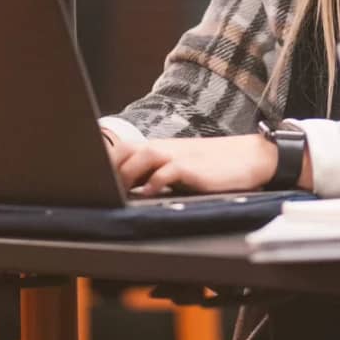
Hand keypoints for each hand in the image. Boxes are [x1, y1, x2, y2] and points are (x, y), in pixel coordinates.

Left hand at [108, 134, 277, 196]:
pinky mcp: (194, 168)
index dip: (106, 160)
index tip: (89, 176)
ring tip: (117, 190)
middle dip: (111, 167)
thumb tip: (133, 189)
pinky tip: (148, 191)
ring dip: (128, 172)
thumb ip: (159, 174)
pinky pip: (170, 170)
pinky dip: (156, 180)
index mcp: (162, 149)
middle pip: (129, 150)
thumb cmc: (215, 167)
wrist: (250, 158)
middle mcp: (167, 149)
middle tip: (100, 187)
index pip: (125, 148)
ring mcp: (181, 156)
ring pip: (145, 155)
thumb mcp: (183, 167)